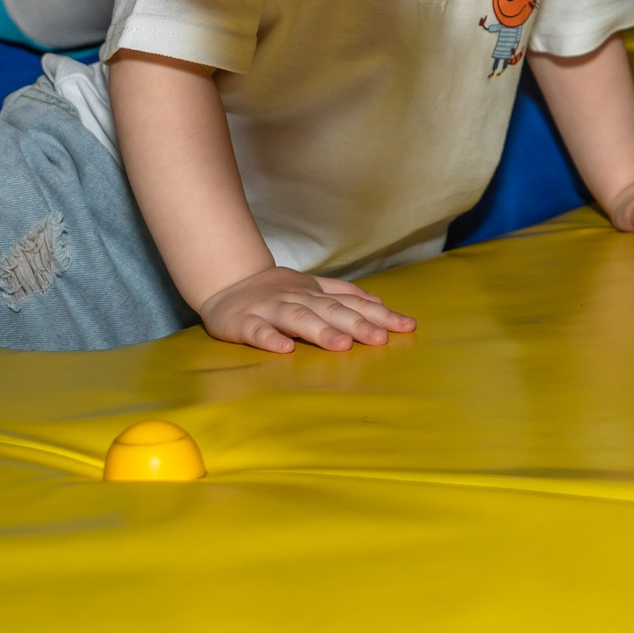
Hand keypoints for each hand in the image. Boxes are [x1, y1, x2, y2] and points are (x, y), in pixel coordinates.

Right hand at [195, 266, 416, 353]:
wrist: (226, 283)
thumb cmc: (274, 290)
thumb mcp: (311, 287)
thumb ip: (342, 293)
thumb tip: (378, 301)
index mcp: (315, 293)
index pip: (352, 303)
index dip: (379, 314)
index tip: (407, 326)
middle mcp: (297, 298)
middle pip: (330, 310)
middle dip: (356, 324)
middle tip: (381, 339)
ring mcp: (270, 309)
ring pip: (298, 318)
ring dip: (320, 331)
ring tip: (341, 346)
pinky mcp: (243, 322)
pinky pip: (258, 331)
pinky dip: (271, 339)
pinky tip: (285, 350)